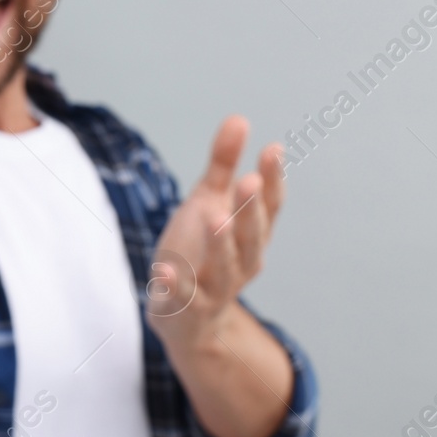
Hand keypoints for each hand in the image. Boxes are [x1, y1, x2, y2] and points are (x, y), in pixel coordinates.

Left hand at [145, 115, 284, 350]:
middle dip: (251, 210)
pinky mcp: (188, 308)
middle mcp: (243, 262)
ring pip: (226, 267)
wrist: (183, 318)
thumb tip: (239, 118)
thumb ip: (223, 164)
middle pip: (252, 236)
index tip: (273, 149)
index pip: (269, 206)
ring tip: (214, 218)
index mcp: (251, 234)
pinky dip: (175, 285)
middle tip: (250, 180)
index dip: (272, 180)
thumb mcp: (209, 202)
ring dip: (221, 244)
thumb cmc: (200, 251)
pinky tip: (163, 270)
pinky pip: (184, 297)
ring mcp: (217, 287)